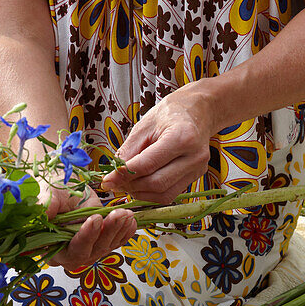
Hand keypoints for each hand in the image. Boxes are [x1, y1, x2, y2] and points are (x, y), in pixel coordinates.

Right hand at [40, 181, 135, 269]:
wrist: (66, 187)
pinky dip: (125, 233)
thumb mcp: (49, 195)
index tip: (95, 219)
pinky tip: (130, 221)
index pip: (67, 251)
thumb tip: (42, 212)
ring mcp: (87, 251)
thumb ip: (45, 205)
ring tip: (125, 213)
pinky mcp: (101, 243)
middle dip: (106, 233)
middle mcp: (68, 254)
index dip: (83, 238)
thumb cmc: (54, 192)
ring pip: (104, 248)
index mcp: (50, 247)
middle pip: (89, 253)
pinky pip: (115, 243)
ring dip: (117, 230)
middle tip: (116, 214)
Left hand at [101, 82, 217, 203]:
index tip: (107, 180)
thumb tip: (113, 176)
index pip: (147, 165)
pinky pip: (170, 194)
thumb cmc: (169, 114)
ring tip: (127, 183)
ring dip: (140, 193)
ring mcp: (198, 169)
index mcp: (182, 137)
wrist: (197, 111)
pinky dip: (151, 193)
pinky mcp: (196, 177)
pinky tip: (140, 184)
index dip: (124, 175)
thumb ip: (128, 152)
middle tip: (115, 182)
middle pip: (156, 183)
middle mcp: (194, 157)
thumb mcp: (144, 126)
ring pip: (163, 194)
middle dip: (131, 186)